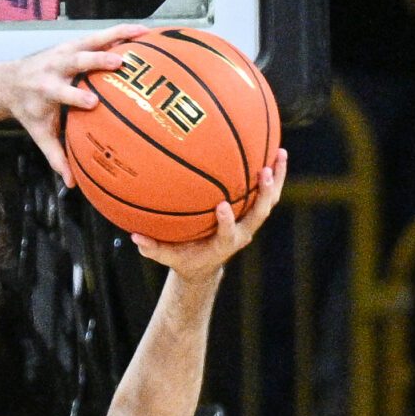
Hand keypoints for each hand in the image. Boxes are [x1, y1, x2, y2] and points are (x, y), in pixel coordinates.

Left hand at [5, 27, 151, 183]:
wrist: (10, 81)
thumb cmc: (30, 110)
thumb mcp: (40, 133)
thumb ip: (56, 156)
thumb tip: (72, 183)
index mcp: (47, 89)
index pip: (62, 93)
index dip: (76, 97)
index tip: (93, 103)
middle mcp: (56, 67)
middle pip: (77, 61)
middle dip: (97, 61)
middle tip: (119, 64)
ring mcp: (66, 51)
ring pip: (92, 41)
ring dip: (116, 37)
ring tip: (142, 34)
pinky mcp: (74, 43)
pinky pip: (99, 36)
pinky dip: (120, 32)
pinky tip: (143, 31)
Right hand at [132, 151, 287, 277]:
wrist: (205, 266)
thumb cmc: (185, 259)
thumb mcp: (168, 257)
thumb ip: (153, 248)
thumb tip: (134, 237)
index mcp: (223, 245)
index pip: (227, 233)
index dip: (226, 221)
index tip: (222, 205)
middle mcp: (241, 233)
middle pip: (259, 213)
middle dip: (263, 194)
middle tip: (264, 172)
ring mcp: (249, 222)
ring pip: (269, 201)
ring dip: (276, 179)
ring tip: (280, 153)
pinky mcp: (251, 213)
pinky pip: (266, 193)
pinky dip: (272, 173)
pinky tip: (273, 149)